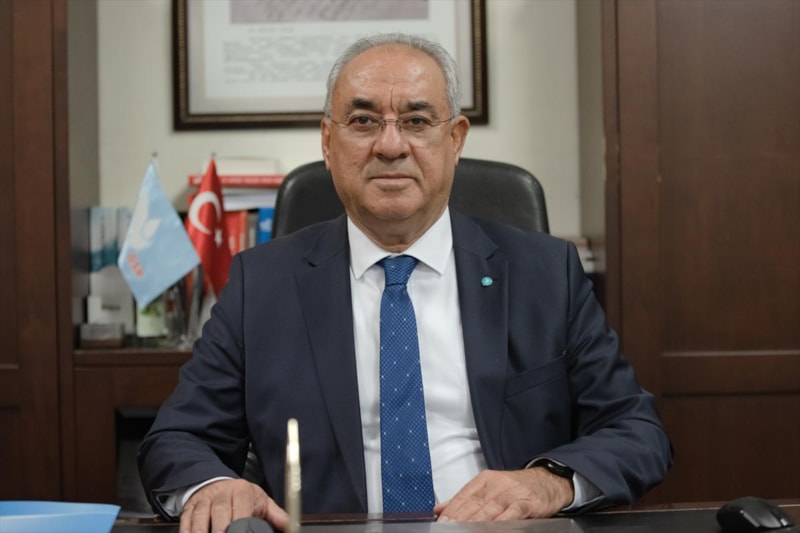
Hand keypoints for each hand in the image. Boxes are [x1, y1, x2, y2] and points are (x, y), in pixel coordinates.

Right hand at [180, 478, 289, 532]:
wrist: (218, 484)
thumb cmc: (242, 497)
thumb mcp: (261, 502)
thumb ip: (276, 515)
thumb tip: (293, 525)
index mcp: (242, 491)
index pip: (241, 507)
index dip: (240, 523)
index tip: (241, 532)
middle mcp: (221, 493)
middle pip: (219, 513)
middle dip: (220, 530)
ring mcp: (203, 500)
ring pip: (200, 518)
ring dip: (202, 532)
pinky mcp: (189, 508)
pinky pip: (186, 522)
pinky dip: (187, 532)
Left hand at [434, 468, 573, 521]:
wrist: (548, 480)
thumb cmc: (516, 487)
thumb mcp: (490, 487)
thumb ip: (465, 499)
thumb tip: (440, 509)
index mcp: (485, 480)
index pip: (464, 495)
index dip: (452, 509)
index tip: (442, 521)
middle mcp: (497, 485)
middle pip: (474, 504)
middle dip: (460, 518)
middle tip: (449, 527)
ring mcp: (512, 494)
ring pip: (490, 509)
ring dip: (476, 522)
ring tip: (464, 530)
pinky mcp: (527, 503)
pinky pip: (512, 514)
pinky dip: (503, 521)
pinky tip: (494, 528)